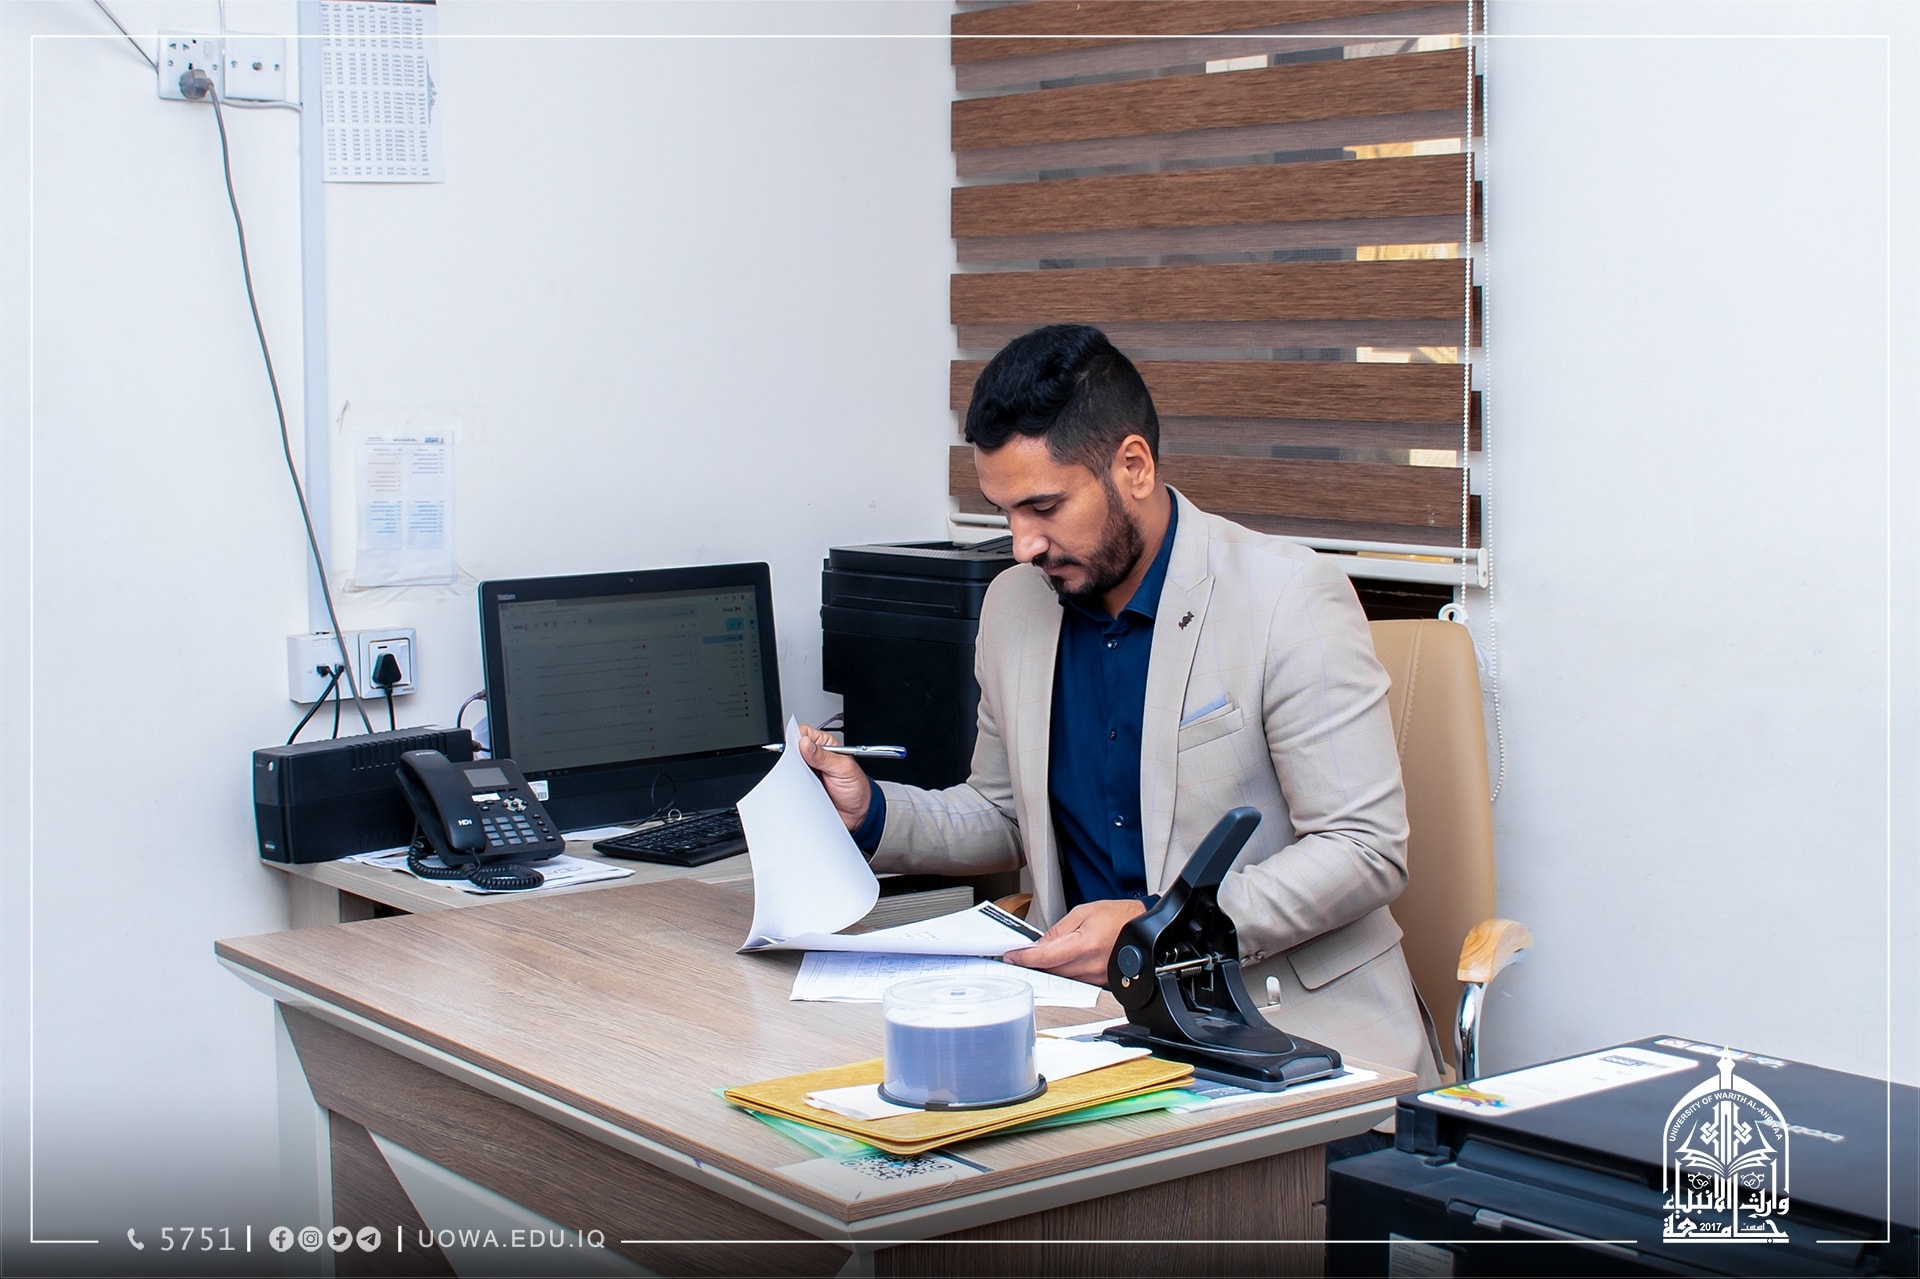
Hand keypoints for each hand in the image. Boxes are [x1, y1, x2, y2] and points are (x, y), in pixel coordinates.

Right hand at [795, 723, 872, 831]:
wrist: (856, 813)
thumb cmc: (856, 788)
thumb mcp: (843, 769)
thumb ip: (824, 756)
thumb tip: (805, 744)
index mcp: (825, 744)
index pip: (804, 733)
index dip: (795, 737)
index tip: (792, 747)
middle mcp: (814, 757)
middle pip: (793, 749)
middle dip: (790, 756)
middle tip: (798, 766)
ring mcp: (807, 772)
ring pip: (789, 767)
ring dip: (791, 773)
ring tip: (803, 779)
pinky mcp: (802, 786)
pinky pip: (791, 783)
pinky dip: (791, 786)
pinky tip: (799, 788)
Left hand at [1002, 898, 1146, 985]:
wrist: (1141, 925)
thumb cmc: (1117, 916)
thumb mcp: (1082, 913)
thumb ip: (1058, 931)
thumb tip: (1038, 945)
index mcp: (1085, 945)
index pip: (1046, 957)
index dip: (1025, 958)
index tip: (1012, 957)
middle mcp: (1091, 966)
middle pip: (1051, 971)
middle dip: (1033, 964)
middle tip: (1018, 957)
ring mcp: (1097, 977)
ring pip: (1062, 979)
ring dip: (1047, 970)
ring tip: (1037, 958)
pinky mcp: (1101, 983)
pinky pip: (1075, 981)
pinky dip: (1063, 974)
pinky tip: (1058, 965)